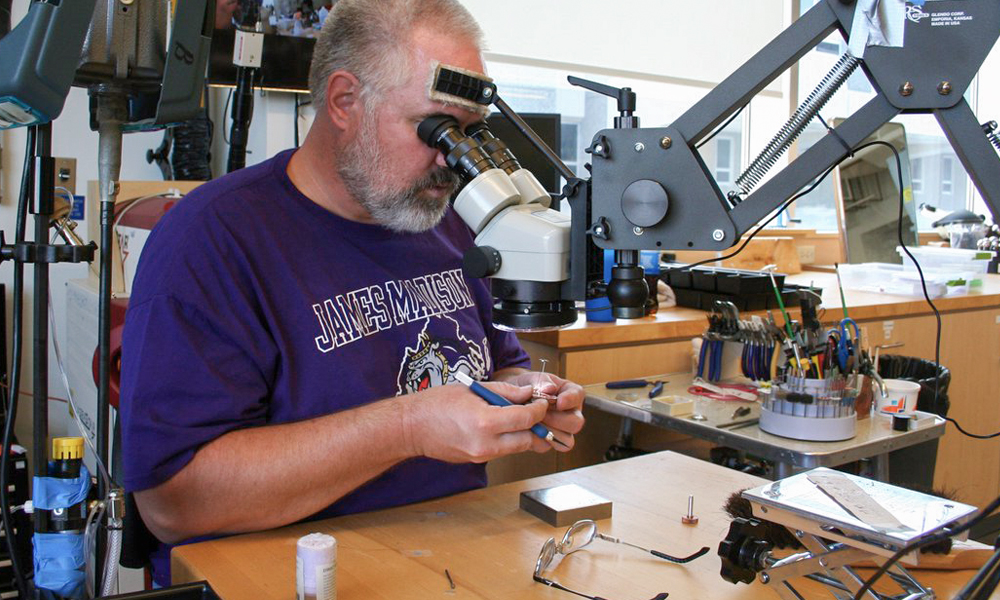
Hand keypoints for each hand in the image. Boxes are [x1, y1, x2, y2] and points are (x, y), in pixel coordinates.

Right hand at [403, 382, 551, 463]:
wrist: (411, 427)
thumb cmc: (437, 403)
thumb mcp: (473, 388)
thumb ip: (505, 392)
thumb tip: (528, 394)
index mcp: (484, 422)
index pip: (525, 419)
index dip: (538, 410)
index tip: (540, 402)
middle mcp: (485, 444)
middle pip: (527, 440)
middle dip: (536, 426)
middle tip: (536, 412)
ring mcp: (481, 455)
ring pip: (517, 448)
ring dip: (524, 434)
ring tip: (520, 418)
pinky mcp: (477, 461)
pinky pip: (502, 452)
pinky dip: (509, 440)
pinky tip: (503, 427)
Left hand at [496, 370, 584, 450]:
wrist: (510, 399)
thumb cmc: (525, 387)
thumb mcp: (531, 379)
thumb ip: (541, 381)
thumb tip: (549, 388)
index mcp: (569, 393)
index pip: (578, 395)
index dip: (571, 400)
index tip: (559, 401)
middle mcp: (569, 413)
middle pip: (576, 422)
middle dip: (558, 419)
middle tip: (541, 413)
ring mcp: (561, 430)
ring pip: (567, 439)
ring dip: (549, 431)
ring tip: (533, 422)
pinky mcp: (549, 441)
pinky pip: (550, 446)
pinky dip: (539, 440)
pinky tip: (529, 430)